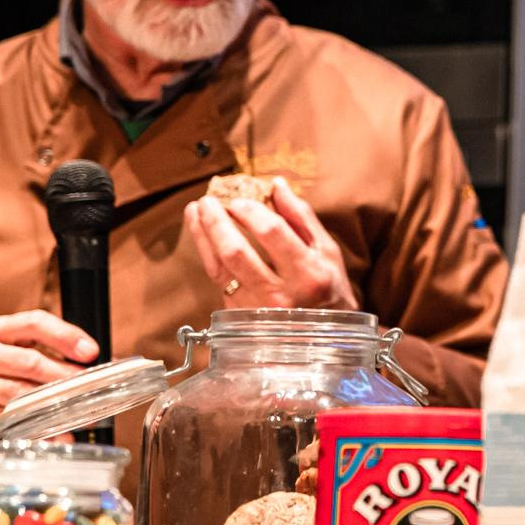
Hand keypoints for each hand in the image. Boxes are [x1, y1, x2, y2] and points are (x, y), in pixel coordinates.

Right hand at [0, 311, 97, 490]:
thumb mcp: (9, 353)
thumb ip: (44, 352)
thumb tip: (91, 364)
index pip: (34, 323)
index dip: (66, 336)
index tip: (91, 352)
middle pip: (30, 361)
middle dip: (65, 377)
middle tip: (89, 390)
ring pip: (19, 394)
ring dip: (52, 407)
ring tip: (77, 415)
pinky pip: (5, 422)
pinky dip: (32, 430)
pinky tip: (51, 434)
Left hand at [185, 178, 356, 311]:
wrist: (324, 338)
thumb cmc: (329, 288)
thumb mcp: (327, 251)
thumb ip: (301, 217)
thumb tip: (277, 185)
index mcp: (308, 273)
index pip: (272, 233)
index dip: (251, 211)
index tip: (239, 199)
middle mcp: (281, 294)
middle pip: (236, 252)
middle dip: (216, 222)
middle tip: (207, 201)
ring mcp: (256, 308)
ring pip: (219, 267)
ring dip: (203, 236)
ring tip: (196, 212)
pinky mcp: (239, 315)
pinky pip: (216, 280)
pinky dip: (206, 253)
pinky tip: (202, 235)